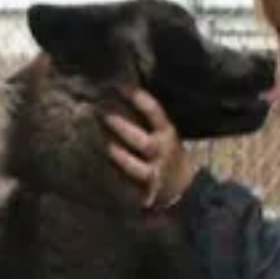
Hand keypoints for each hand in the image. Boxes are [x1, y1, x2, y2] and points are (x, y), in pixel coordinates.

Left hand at [104, 88, 196, 208]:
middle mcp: (161, 152)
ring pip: (136, 168)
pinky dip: (114, 181)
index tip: (119, 86)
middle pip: (144, 142)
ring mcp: (153, 174)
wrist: (182, 188)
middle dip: (124, 129)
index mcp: (166, 133)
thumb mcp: (161, 132)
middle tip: (104, 116)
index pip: (154, 112)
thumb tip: (114, 92)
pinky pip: (128, 187)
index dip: (138, 98)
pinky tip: (97, 172)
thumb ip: (143, 118)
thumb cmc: (163, 151)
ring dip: (120, 157)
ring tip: (104, 147)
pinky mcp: (144, 192)